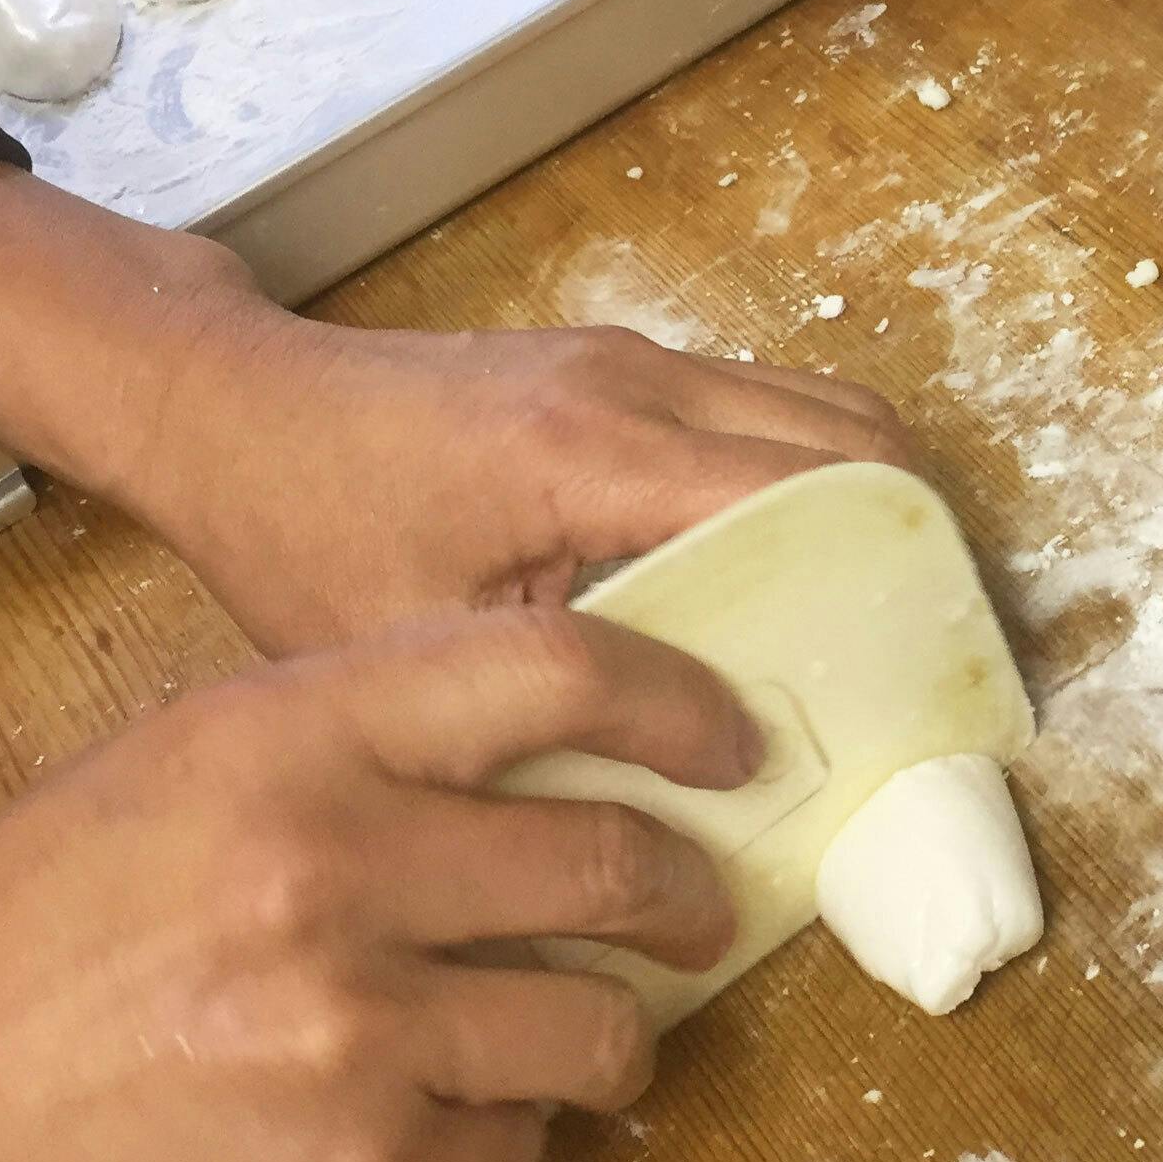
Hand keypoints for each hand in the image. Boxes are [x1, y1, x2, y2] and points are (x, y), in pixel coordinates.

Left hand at [0, 165, 914, 655]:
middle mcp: (640, 381)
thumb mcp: (419, 652)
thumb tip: (694, 804)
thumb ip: (556, 713)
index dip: (885, 582)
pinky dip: (817, 480)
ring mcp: (641, 358)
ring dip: (870, 508)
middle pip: (857, 438)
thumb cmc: (304, 533)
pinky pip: (774, 409)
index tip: (927, 680)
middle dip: (911, 544)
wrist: (236, 411)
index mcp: (593, 452)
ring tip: (879, 626)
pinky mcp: (630, 364)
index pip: (806, 494)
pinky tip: (794, 580)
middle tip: (926, 664)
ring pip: (830, 410)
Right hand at [0, 606, 757, 1161]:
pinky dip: (501, 1133)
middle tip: (696, 907)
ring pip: (598, 1026)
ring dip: (610, 1031)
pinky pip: (514, 1145)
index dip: (679, 701)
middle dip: (686, 892)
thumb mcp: (176, 767)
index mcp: (287, 735)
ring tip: (577, 1032)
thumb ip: (356, 741)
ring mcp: (356, 1033)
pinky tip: (433, 1112)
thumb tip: (550, 756)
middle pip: (616, 858)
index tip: (733, 740)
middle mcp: (338, 869)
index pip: (557, 672)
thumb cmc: (14, 941)